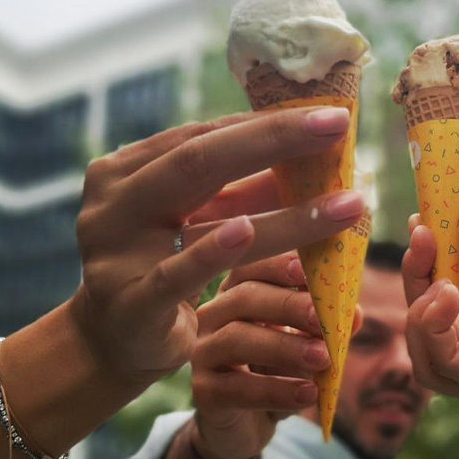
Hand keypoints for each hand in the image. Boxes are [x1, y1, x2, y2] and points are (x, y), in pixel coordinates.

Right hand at [68, 107, 365, 386]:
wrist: (110, 342)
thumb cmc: (161, 268)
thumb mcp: (195, 222)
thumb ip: (238, 191)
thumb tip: (312, 154)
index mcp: (126, 170)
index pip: (202, 135)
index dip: (266, 124)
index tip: (329, 115)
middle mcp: (114, 203)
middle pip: (199, 160)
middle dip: (275, 140)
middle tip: (338, 127)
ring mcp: (116, 253)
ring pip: (203, 220)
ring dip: (286, 214)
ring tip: (348, 205)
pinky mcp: (131, 304)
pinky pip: (176, 275)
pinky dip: (212, 252)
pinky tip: (247, 231)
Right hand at [190, 253, 331, 458]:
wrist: (244, 428)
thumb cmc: (276, 376)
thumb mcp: (305, 349)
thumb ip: (327, 329)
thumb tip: (353, 314)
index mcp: (238, 294)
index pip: (250, 266)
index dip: (276, 264)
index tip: (305, 271)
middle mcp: (214, 316)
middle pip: (244, 297)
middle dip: (287, 304)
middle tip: (321, 318)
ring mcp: (202, 353)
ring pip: (236, 338)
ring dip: (284, 346)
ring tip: (322, 358)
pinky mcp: (203, 392)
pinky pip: (236, 387)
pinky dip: (275, 390)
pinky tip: (307, 394)